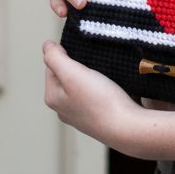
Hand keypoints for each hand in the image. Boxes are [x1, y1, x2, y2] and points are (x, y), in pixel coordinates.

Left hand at [42, 38, 174, 161]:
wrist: (127, 127)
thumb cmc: (101, 102)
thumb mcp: (73, 74)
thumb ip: (55, 58)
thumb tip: (46, 46)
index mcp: (53, 97)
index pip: (52, 66)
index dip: (67, 55)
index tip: (83, 56)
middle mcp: (64, 109)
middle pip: (67, 75)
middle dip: (80, 66)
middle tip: (95, 65)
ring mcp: (81, 115)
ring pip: (83, 85)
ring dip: (93, 76)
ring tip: (105, 75)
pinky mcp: (98, 117)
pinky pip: (97, 96)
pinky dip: (103, 88)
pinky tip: (113, 88)